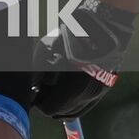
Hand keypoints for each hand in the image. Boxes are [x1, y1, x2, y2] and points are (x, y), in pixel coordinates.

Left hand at [32, 0, 135, 118]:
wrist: (101, 26)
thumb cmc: (69, 36)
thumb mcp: (46, 52)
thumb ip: (38, 75)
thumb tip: (32, 91)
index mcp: (73, 88)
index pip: (50, 109)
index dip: (38, 102)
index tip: (34, 93)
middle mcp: (89, 95)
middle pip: (62, 112)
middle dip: (49, 102)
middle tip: (42, 91)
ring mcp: (99, 92)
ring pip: (75, 110)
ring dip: (62, 103)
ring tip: (52, 88)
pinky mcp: (105, 86)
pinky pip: (87, 104)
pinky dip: (75, 103)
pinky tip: (65, 94)